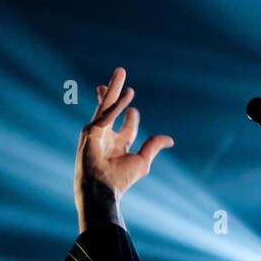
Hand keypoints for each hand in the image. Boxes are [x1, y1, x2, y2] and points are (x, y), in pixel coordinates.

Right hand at [75, 67, 173, 231]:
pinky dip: (116, 106)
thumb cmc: (120, 179)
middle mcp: (106, 136)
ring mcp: (97, 133)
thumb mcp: (142, 161)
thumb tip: (170, 139)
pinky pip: (105, 115)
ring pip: (106, 105)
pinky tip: (126, 96)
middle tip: (120, 73)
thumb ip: (153, 146)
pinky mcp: (90, 132)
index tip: (134, 110)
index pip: (126, 125)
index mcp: (118, 145)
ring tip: (121, 72)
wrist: (103, 189)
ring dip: (113, 88)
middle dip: (116, 91)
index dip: (132, 116)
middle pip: (112, 108)